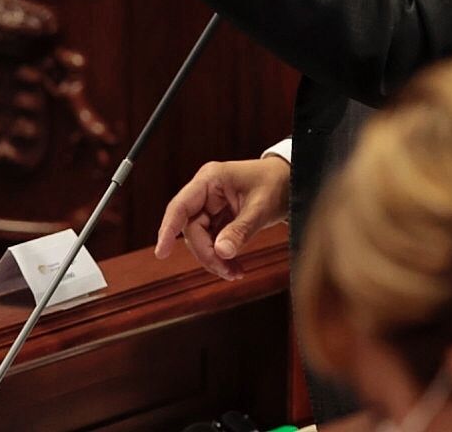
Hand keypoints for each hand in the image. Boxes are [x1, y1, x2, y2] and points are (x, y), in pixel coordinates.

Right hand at [154, 156, 290, 280]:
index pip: (181, 206)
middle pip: (191, 229)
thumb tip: (221, 253)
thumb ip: (241, 230)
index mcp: (210, 179)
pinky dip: (221, 256)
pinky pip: (211, 241)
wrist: (289, 180)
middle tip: (228, 272)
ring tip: (234, 273)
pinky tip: (234, 267)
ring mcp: (210, 205)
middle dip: (207, 254)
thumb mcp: (261, 208)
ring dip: (214, 259)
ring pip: (200, 239)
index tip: (161, 252)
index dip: (167, 230)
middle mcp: (205, 192)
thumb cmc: (276, 184)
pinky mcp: (217, 217)